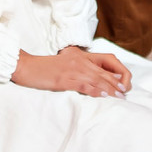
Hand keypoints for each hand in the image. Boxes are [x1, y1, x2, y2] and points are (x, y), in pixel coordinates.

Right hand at [12, 45, 130, 96]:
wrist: (26, 67)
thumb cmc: (43, 68)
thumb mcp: (64, 62)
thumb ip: (78, 66)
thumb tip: (93, 79)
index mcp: (80, 55)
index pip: (106, 60)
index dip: (117, 71)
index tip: (123, 83)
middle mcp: (79, 60)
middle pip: (104, 71)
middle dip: (117, 83)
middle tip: (126, 93)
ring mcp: (72, 69)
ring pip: (97, 79)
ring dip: (110, 89)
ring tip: (120, 96)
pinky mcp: (64, 79)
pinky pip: (84, 85)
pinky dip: (96, 90)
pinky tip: (104, 95)